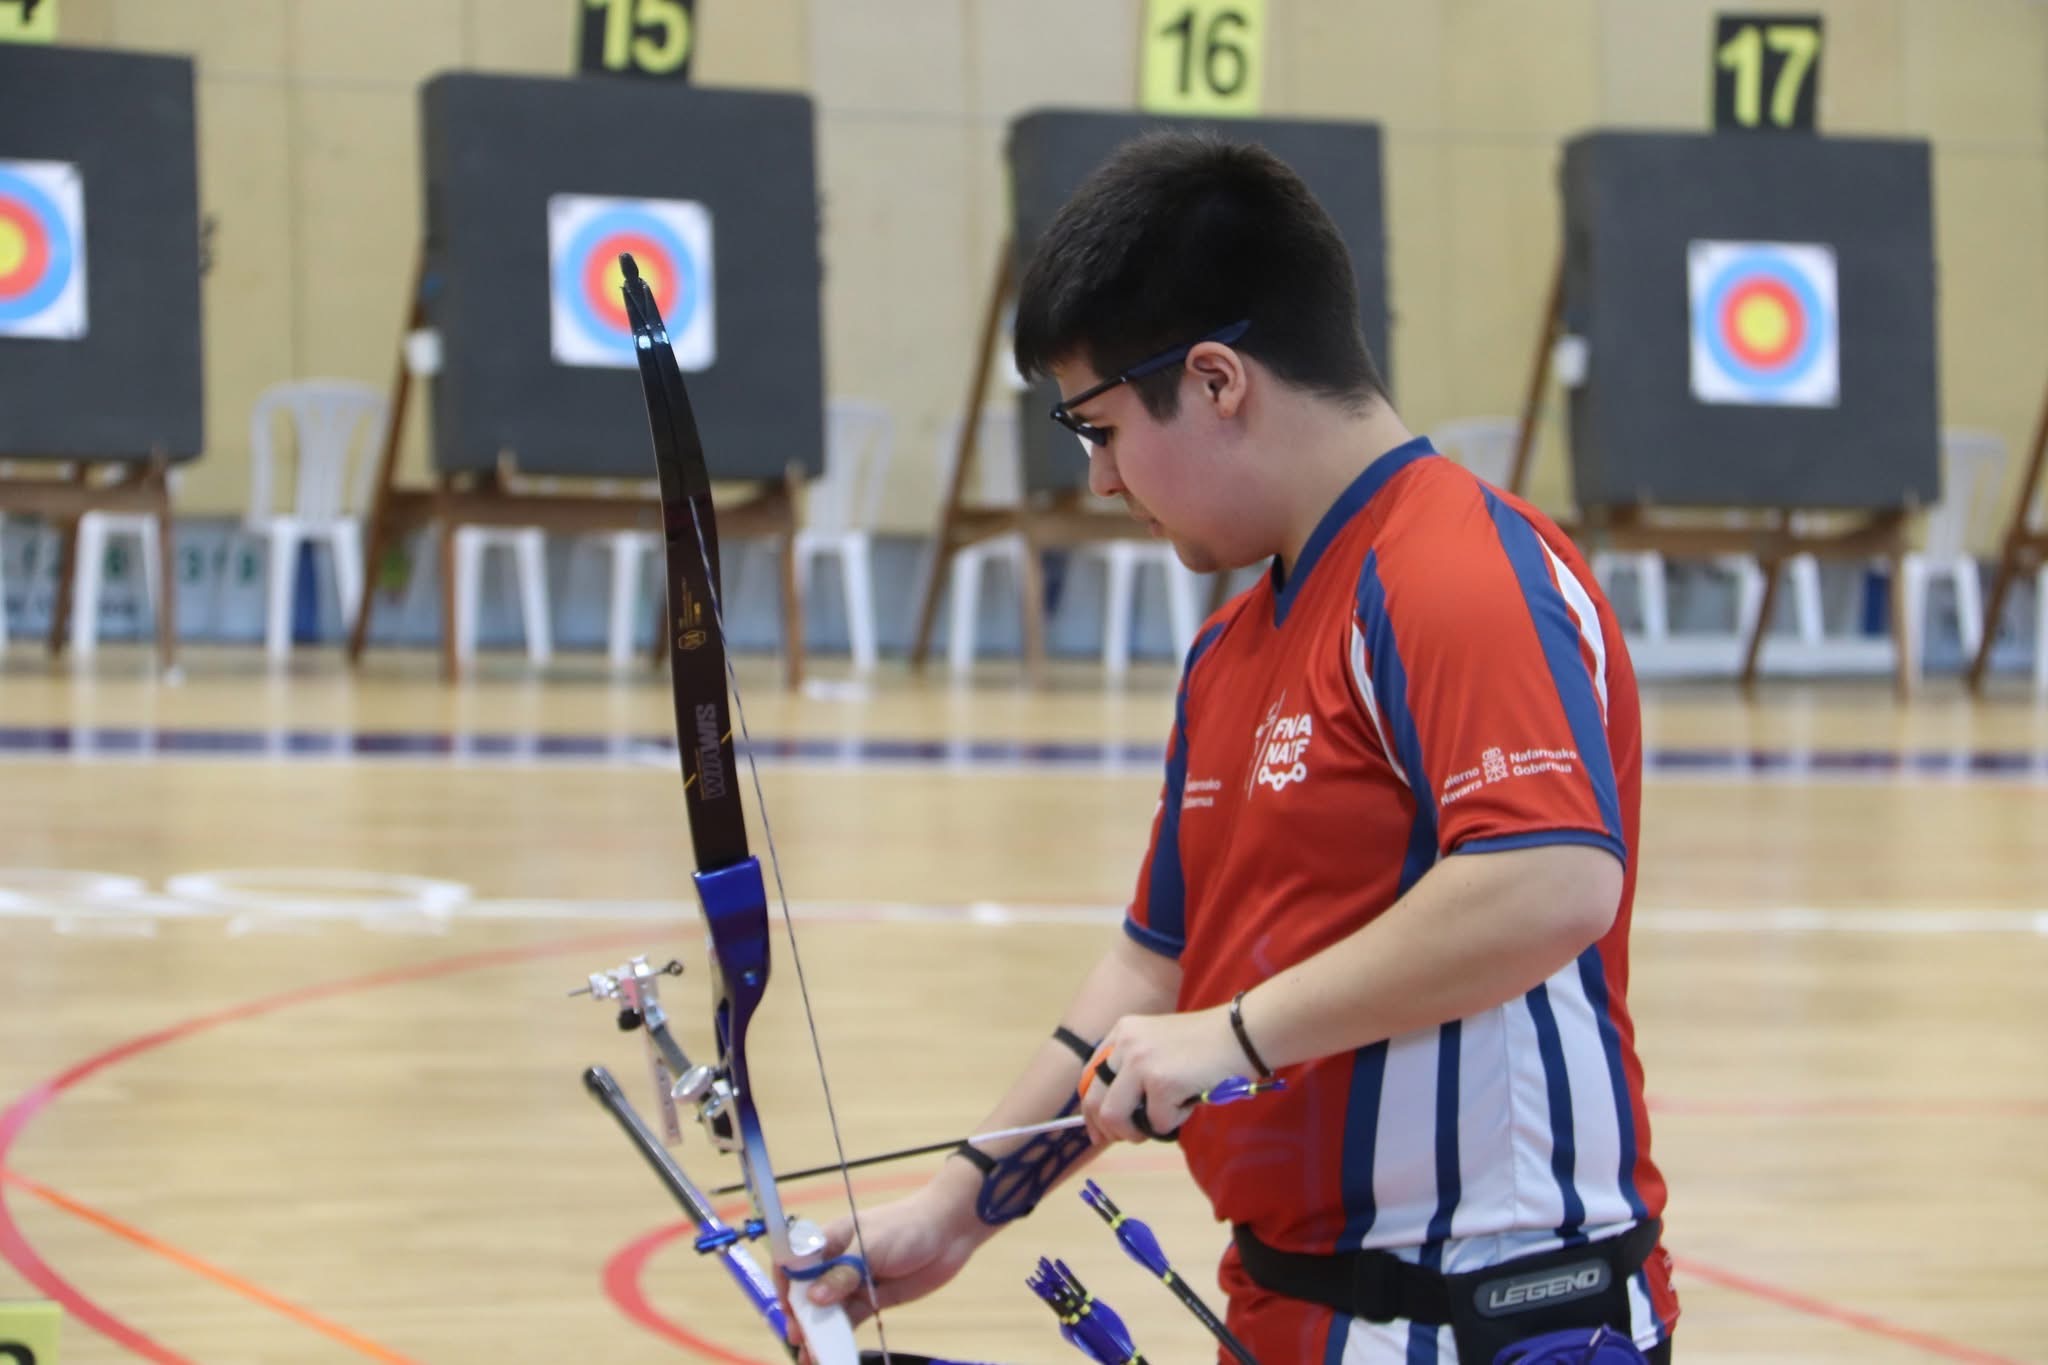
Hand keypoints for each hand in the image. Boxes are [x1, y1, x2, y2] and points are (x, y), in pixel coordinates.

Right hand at [782, 1171, 992, 1359]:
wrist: (950, 1231)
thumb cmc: (907, 1226)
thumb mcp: (872, 1247)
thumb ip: (843, 1273)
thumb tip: (813, 1298)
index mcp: (830, 1239)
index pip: (796, 1261)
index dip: (787, 1284)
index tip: (788, 1307)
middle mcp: (837, 1262)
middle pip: (808, 1291)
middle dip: (800, 1315)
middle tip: (799, 1338)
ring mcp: (854, 1282)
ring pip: (828, 1310)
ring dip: (818, 1331)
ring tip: (810, 1355)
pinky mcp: (872, 1300)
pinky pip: (849, 1320)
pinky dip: (839, 1336)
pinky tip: (831, 1351)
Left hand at [1081, 1006, 1242, 1144]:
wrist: (1244, 1034)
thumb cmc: (1207, 1045)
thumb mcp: (1159, 1045)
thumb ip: (1134, 1069)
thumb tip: (1113, 1116)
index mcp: (1122, 1031)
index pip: (1089, 1077)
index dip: (1091, 1110)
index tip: (1099, 1131)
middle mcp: (1125, 1043)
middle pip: (1095, 1101)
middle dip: (1109, 1129)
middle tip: (1129, 1139)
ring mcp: (1141, 1062)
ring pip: (1116, 1117)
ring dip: (1137, 1131)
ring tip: (1162, 1121)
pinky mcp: (1161, 1082)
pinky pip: (1157, 1123)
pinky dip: (1174, 1123)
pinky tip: (1190, 1102)